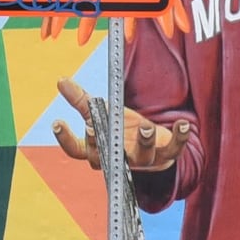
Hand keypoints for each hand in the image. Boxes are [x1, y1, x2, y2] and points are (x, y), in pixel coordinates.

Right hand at [48, 78, 184, 171]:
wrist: (154, 142)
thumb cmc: (123, 129)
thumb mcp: (104, 112)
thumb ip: (83, 100)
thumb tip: (60, 79)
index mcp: (99, 150)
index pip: (76, 150)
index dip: (65, 139)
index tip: (56, 122)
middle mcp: (118, 158)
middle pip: (104, 157)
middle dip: (99, 144)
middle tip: (93, 127)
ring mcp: (142, 160)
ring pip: (140, 157)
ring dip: (143, 142)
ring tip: (146, 127)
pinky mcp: (164, 156)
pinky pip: (173, 150)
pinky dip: (179, 138)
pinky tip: (182, 124)